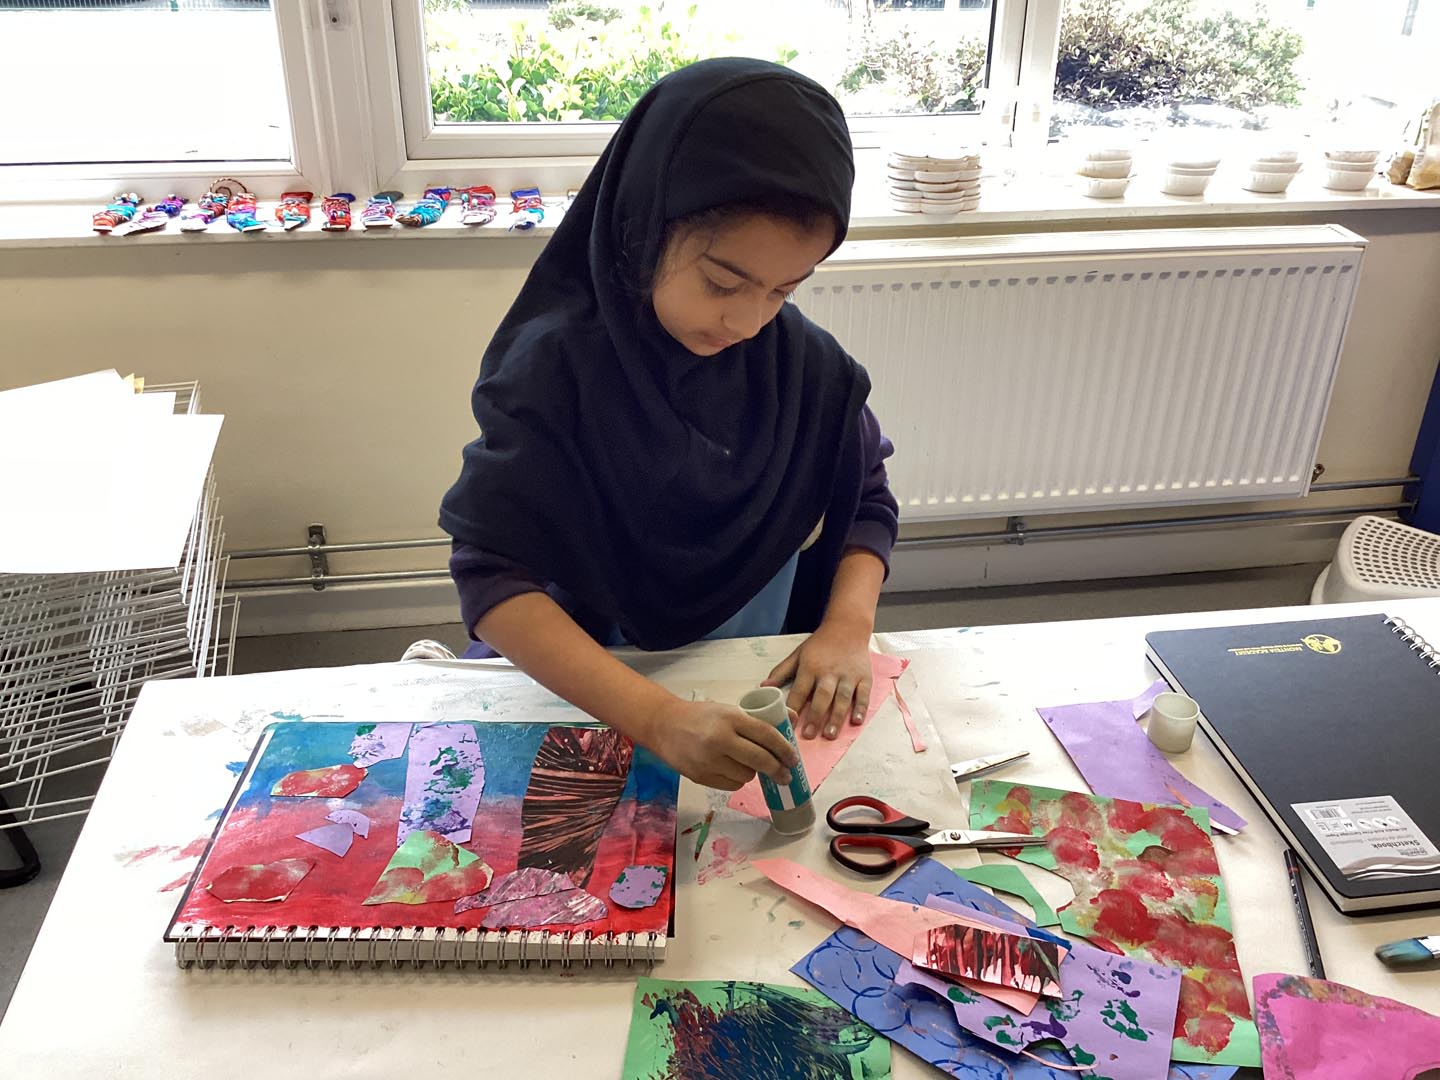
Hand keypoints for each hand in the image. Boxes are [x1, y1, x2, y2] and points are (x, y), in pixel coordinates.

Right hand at [643, 698, 798, 790]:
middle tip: (786, 775)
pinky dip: (737, 779)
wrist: (664, 725)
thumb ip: (759, 717)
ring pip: (747, 775)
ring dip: (754, 772)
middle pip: (760, 760)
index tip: (793, 758)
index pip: (766, 735)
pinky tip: (733, 769)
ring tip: (749, 764)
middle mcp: (720, 739)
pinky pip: (732, 784)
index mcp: (731, 718)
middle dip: (778, 770)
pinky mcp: (701, 776)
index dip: (784, 749)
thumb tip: (793, 718)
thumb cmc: (701, 716)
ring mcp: (709, 760)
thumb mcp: (729, 709)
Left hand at [763, 619, 871, 740]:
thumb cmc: (820, 645)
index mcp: (810, 667)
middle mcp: (829, 672)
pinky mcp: (864, 677)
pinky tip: (856, 721)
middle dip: (815, 716)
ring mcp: (848, 675)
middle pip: (822, 696)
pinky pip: (863, 694)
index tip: (788, 725)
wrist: (847, 627)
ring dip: (837, 717)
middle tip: (809, 735)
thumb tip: (762, 688)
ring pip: (843, 698)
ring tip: (830, 734)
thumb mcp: (798, 655)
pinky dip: (861, 708)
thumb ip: (781, 672)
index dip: (793, 708)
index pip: (799, 691)